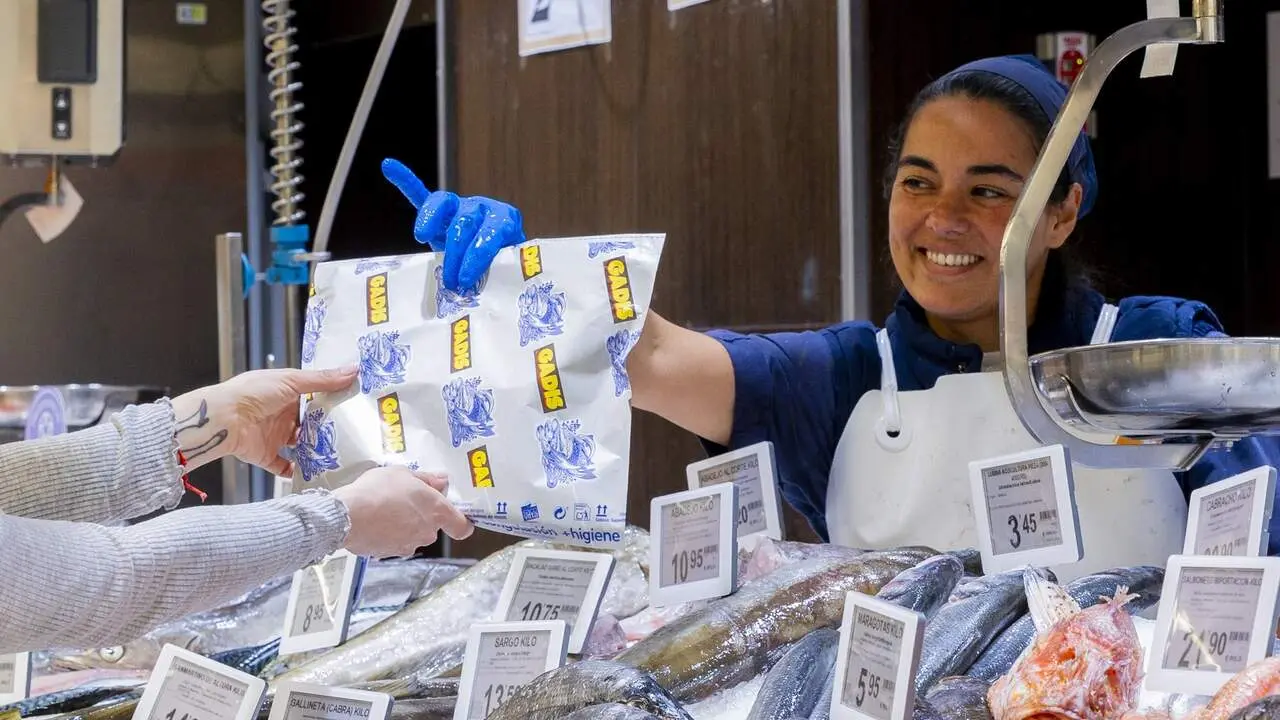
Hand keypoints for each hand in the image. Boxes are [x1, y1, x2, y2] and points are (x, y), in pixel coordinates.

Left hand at [171, 366, 357, 474]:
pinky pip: (285, 466)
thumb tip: (353, 371)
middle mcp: (281, 415)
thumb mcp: (292, 381)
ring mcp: (274, 436)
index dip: (332, 402)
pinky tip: (312, 472)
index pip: (314, 399)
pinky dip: (296, 471)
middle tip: (351, 434)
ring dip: (315, 450)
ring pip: (300, 446)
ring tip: (337, 454)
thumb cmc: (252, 393)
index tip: (353, 407)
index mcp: (286, 394)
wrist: (224, 419)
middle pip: (309, 424)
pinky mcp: (267, 455)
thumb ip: (323, 380)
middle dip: (327, 430)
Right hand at [333, 467, 473, 556]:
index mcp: (436, 511)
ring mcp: (408, 545)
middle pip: (432, 526)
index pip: (462, 526)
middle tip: (405, 499)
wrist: (347, 516)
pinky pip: (394, 542)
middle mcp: (427, 532)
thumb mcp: (403, 474)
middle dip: (422, 515)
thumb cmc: (377, 490)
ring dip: (404, 525)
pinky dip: (387, 534)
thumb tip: (442, 481)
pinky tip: (374, 521)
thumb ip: (426, 479)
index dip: (462, 523)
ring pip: (412, 535)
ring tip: (384, 508)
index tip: (458, 518)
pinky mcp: (389, 554)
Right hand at [381, 158, 525, 291]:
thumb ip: (500, 275)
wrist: (501, 254)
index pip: (491, 233)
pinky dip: (406, 181)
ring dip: (430, 222)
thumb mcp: (508, 270)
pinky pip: (421, 194)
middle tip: (451, 282)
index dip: (478, 255)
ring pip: (443, 204)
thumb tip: (492, 298)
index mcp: (505, 221)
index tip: (467, 278)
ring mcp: (460, 205)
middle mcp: (482, 208)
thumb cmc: (504, 265)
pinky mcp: (441, 210)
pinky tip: (389, 166)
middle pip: (464, 223)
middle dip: (456, 254)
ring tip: (421, 237)